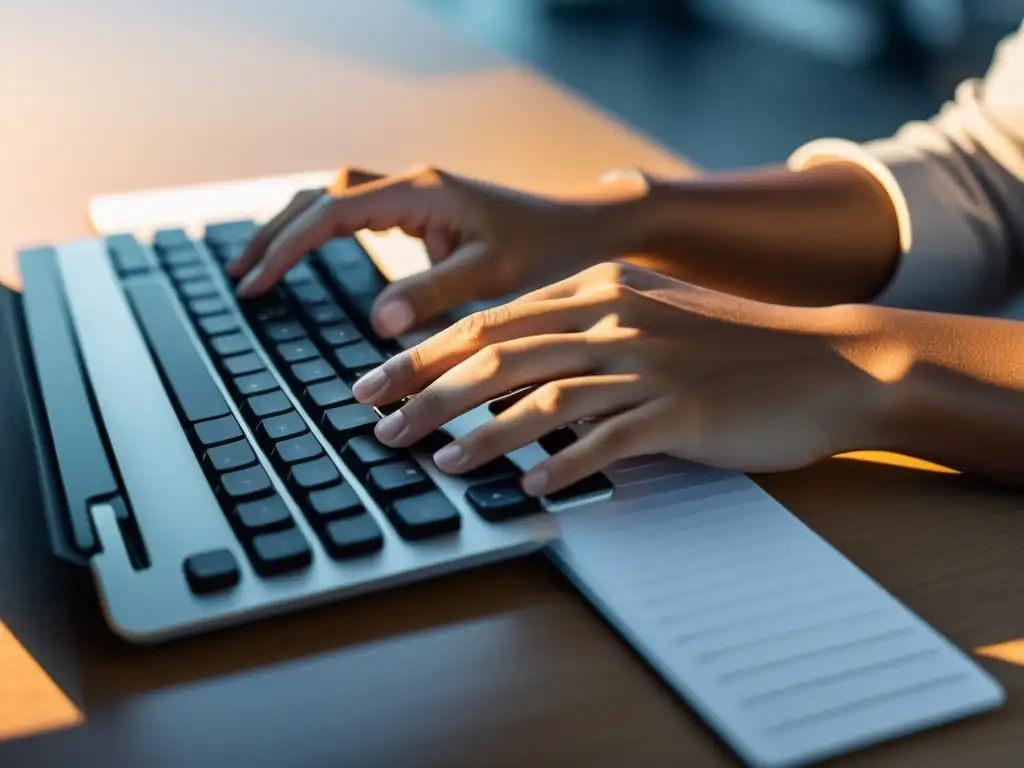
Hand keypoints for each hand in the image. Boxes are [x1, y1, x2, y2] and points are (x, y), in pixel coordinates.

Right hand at [228, 165, 644, 337]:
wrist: (578, 229)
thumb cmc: (544, 249)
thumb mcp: (491, 275)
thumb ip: (434, 294)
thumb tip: (378, 323)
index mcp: (421, 193)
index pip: (334, 211)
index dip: (289, 246)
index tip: (256, 282)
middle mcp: (411, 185)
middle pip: (322, 196)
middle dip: (276, 233)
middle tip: (240, 276)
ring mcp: (414, 195)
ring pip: (334, 198)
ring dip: (294, 227)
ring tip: (257, 265)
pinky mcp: (420, 211)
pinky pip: (356, 211)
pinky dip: (322, 229)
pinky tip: (308, 253)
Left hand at [350, 262, 889, 496]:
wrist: (830, 362)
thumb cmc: (736, 347)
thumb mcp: (653, 315)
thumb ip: (585, 331)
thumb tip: (514, 370)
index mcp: (601, 291)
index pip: (491, 321)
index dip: (425, 352)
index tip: (377, 380)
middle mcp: (616, 319)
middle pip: (498, 355)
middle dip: (426, 390)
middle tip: (377, 422)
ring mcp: (648, 365)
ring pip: (540, 396)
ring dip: (479, 434)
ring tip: (436, 462)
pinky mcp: (681, 413)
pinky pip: (604, 442)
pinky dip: (559, 465)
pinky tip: (525, 488)